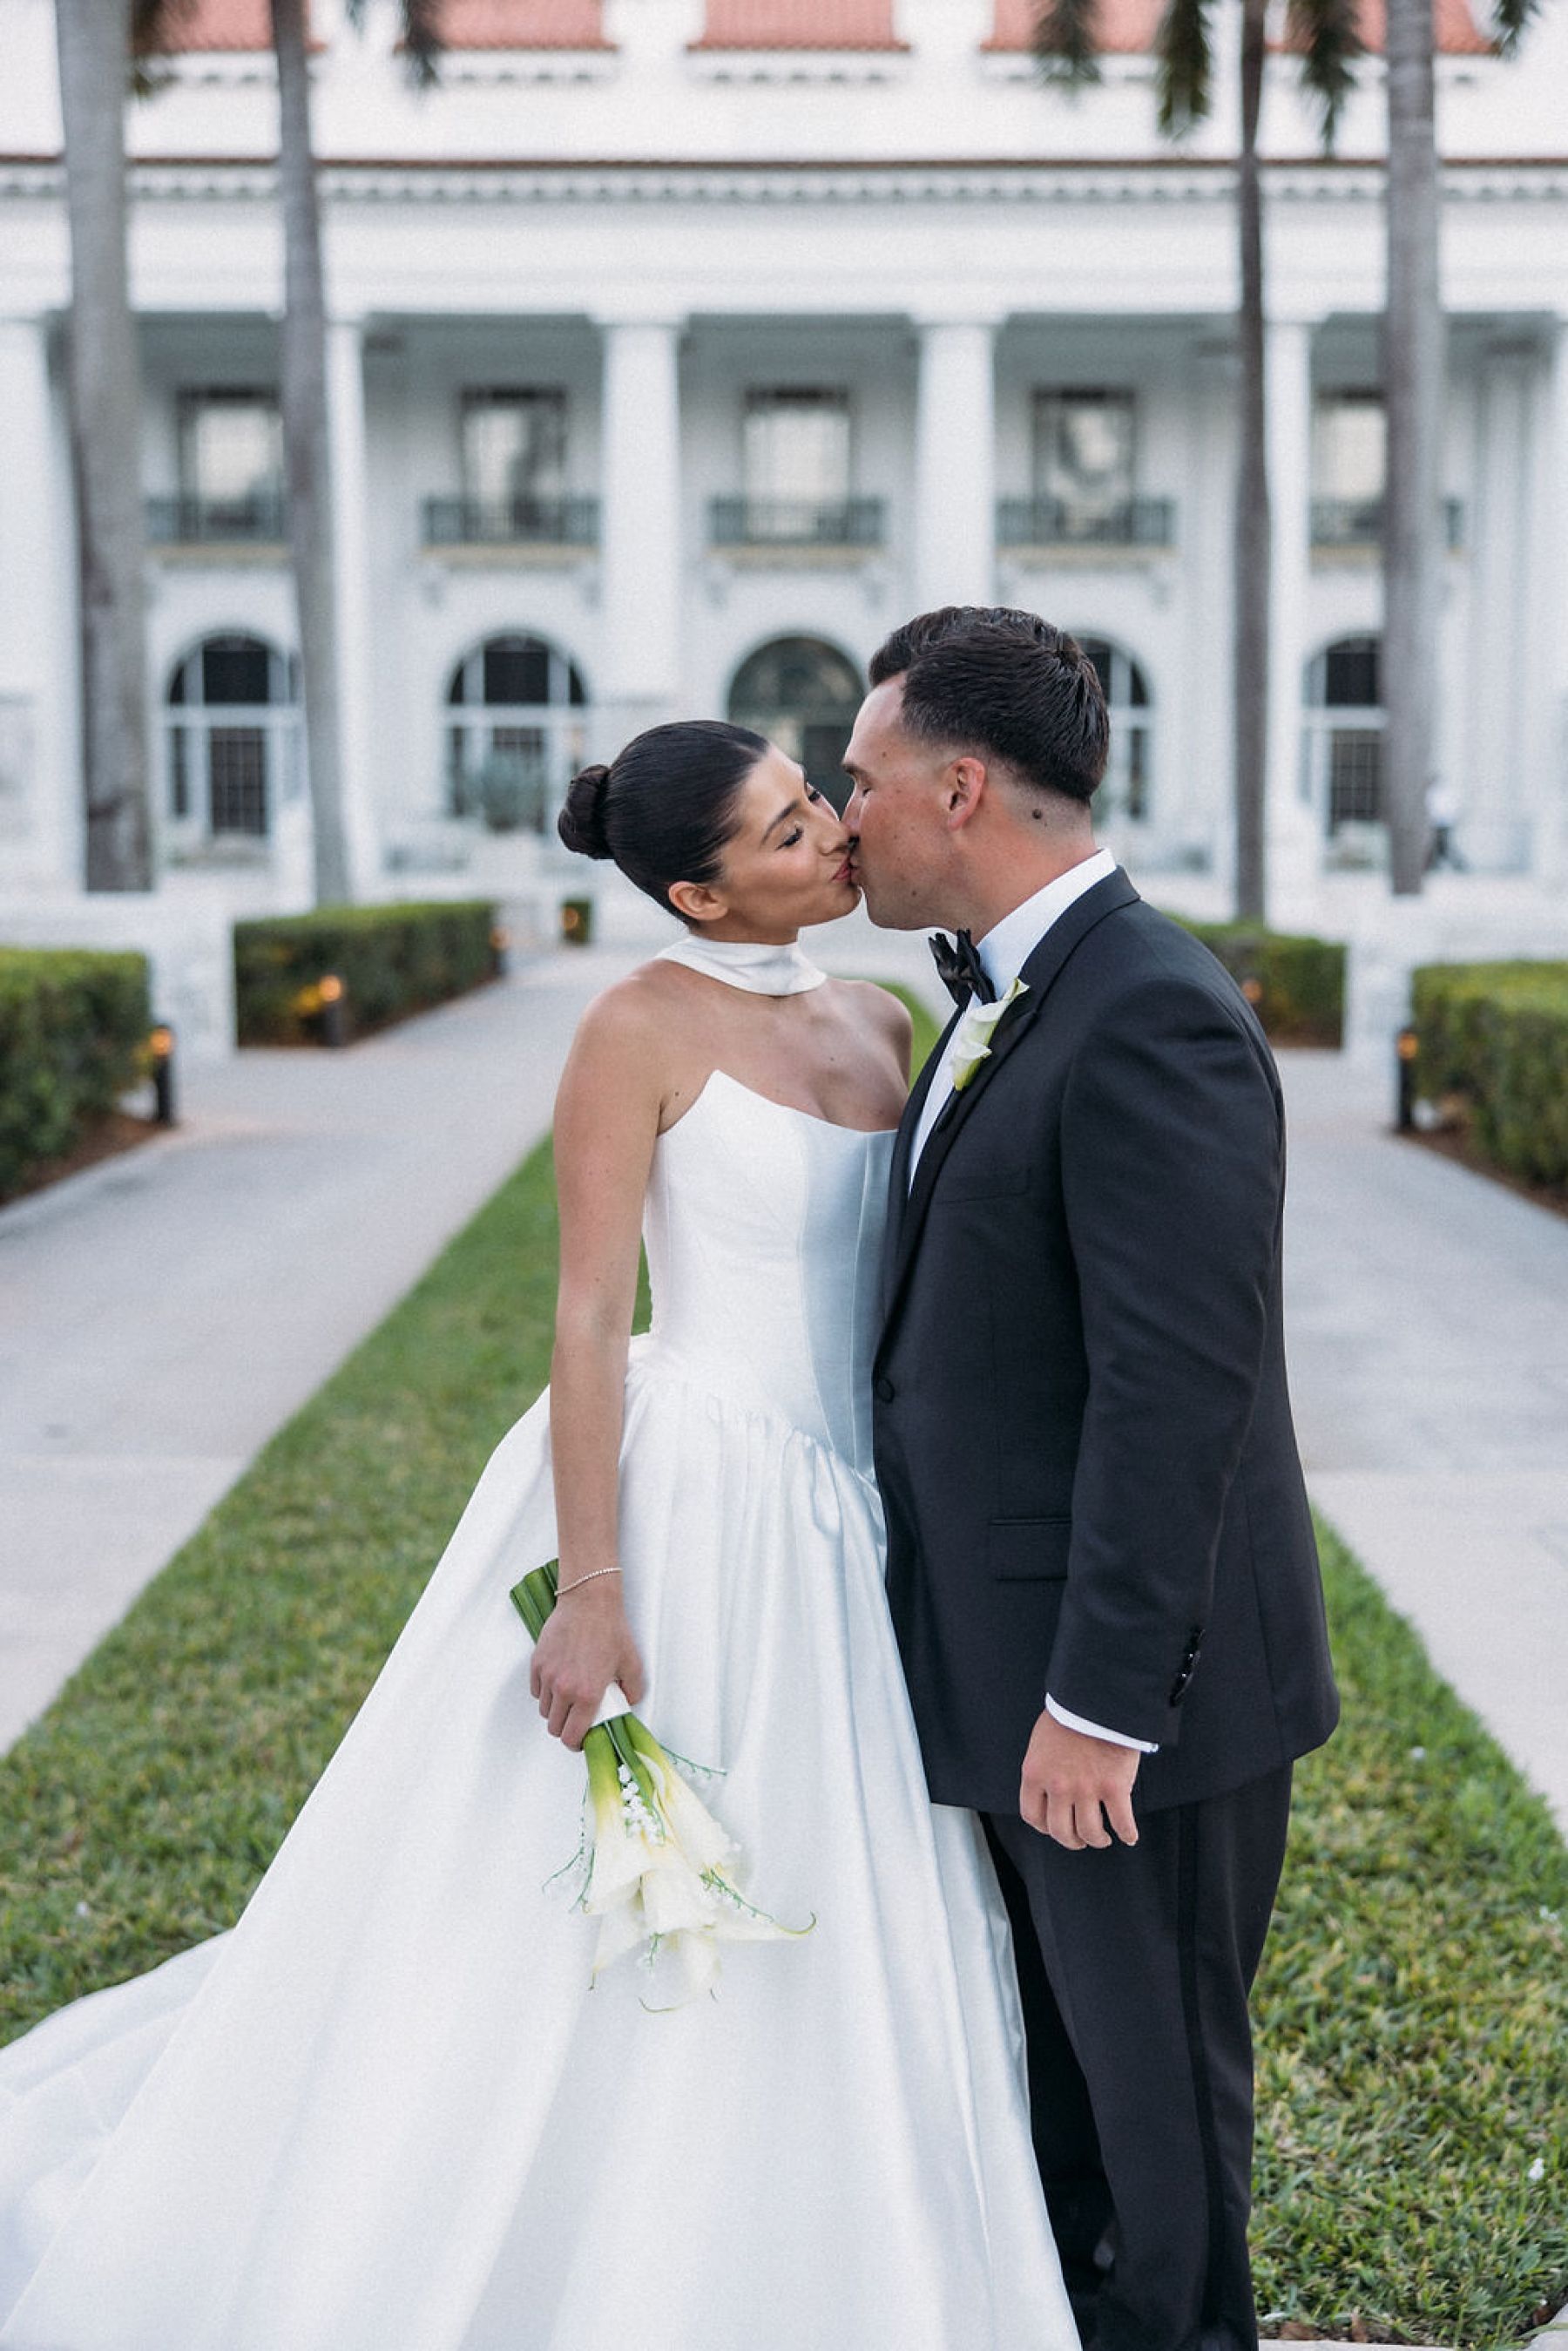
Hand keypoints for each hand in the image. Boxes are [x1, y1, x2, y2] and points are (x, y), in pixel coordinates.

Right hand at [530, 1580, 645, 1751]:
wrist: (589, 1602)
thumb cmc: (610, 1629)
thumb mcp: (632, 1663)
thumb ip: (632, 1691)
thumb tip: (625, 1704)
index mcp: (588, 1694)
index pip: (571, 1736)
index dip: (576, 1744)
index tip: (581, 1740)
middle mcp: (564, 1689)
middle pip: (554, 1727)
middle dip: (565, 1728)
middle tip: (577, 1718)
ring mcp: (548, 1676)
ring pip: (545, 1710)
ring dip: (556, 1710)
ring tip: (570, 1697)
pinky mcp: (537, 1663)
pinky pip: (537, 1690)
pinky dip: (545, 1692)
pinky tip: (559, 1682)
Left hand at [1019, 1710, 1139, 1850]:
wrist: (1097, 1699)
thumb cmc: (1069, 1715)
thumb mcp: (1041, 1742)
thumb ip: (1043, 1769)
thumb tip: (1049, 1790)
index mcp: (1035, 1774)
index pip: (1032, 1816)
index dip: (1045, 1827)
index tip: (1054, 1828)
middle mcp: (1058, 1786)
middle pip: (1061, 1831)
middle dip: (1072, 1841)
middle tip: (1081, 1839)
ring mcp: (1086, 1789)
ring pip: (1090, 1832)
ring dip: (1097, 1840)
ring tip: (1103, 1838)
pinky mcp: (1114, 1787)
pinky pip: (1121, 1822)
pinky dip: (1128, 1834)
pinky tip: (1129, 1836)